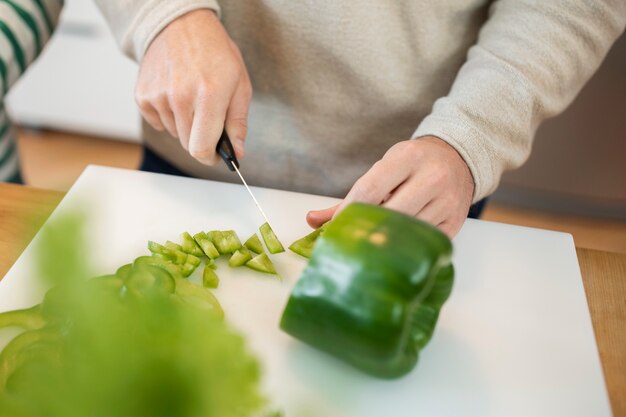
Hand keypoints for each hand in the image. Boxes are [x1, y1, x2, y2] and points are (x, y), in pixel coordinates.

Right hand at [135, 9, 251, 163]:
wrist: (182, 24)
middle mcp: (180, 97)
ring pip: (174, 134)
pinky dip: (169, 116)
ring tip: (193, 99)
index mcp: (209, 96)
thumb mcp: (240, 85)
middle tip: (209, 119)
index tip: (216, 155)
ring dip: (185, 125)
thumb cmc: (215, 53)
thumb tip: (236, 152)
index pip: (201, 148)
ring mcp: (158, 96)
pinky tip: (177, 96)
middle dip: (201, 139)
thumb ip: (238, 123)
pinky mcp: (143, 95)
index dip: (210, 157)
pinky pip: (158, 123)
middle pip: (188, 145)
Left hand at [306, 136, 474, 237]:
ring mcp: (447, 201)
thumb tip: (312, 220)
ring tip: (371, 246)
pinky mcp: (455, 222)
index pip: (370, 189)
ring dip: (386, 241)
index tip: (334, 228)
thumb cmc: (412, 164)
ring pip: (407, 232)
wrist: (458, 159)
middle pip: (390, 214)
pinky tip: (394, 247)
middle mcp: (432, 177)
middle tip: (351, 242)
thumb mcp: (384, 168)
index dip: (349, 212)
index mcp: (409, 157)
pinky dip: (406, 246)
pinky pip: (423, 242)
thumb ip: (351, 195)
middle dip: (367, 230)